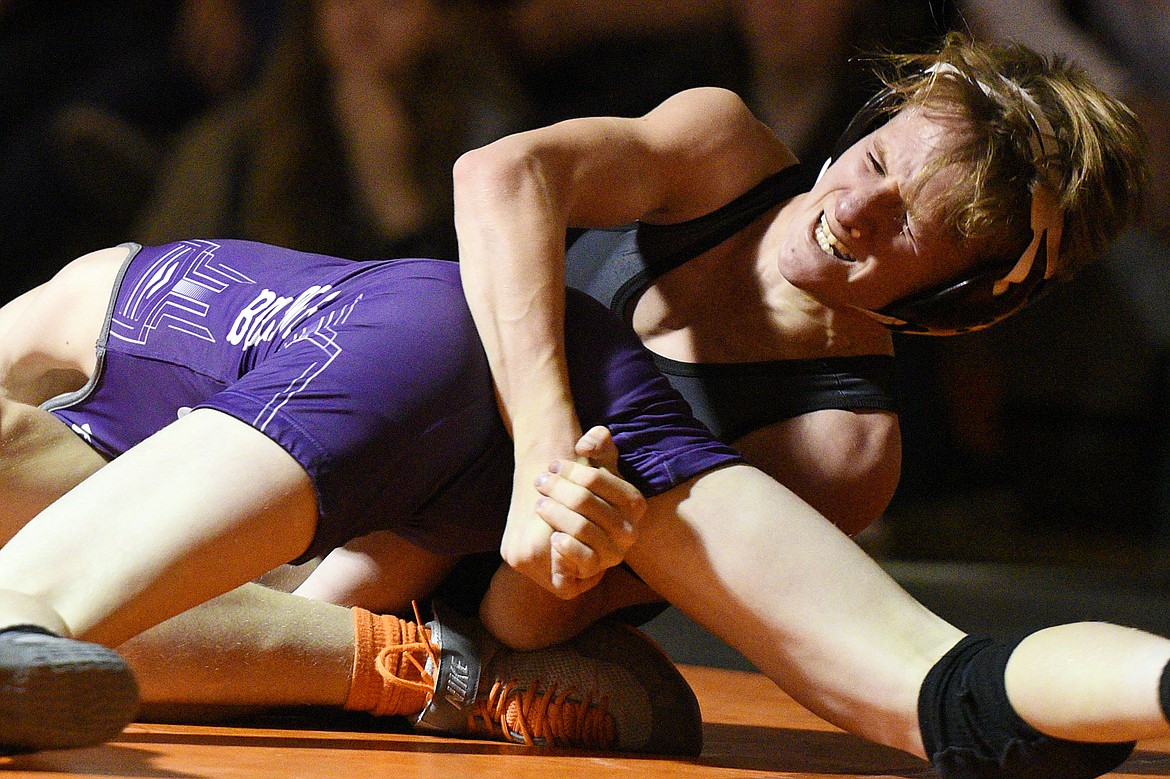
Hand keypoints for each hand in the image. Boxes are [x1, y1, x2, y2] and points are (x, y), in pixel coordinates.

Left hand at [497, 427, 645, 598]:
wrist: (579, 534)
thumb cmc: (588, 495)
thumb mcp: (599, 466)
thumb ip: (600, 444)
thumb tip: (586, 444)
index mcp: (634, 503)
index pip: (597, 479)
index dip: (570, 469)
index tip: (552, 464)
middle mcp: (629, 533)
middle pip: (584, 502)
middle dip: (557, 488)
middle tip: (539, 481)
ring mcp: (612, 556)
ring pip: (582, 529)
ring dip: (555, 513)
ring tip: (539, 504)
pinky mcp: (592, 577)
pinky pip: (582, 564)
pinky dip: (567, 550)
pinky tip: (553, 538)